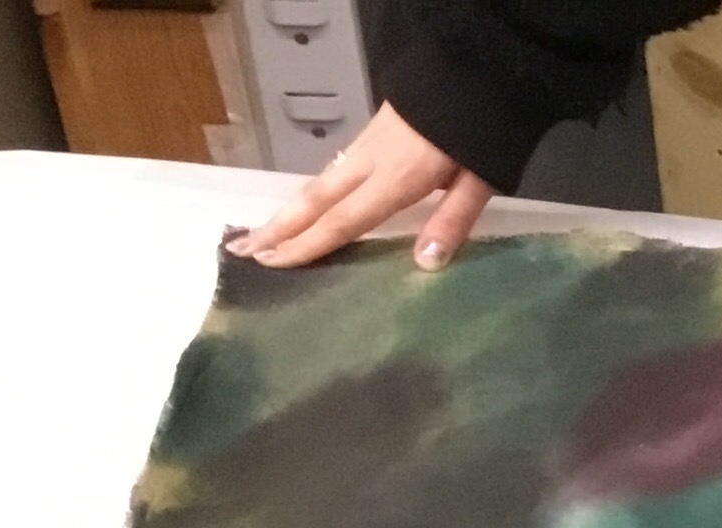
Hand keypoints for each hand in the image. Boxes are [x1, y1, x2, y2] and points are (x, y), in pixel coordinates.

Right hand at [229, 105, 492, 271]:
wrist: (470, 71)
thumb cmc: (479, 131)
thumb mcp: (478, 181)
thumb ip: (452, 220)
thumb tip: (425, 262)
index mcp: (395, 178)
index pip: (343, 219)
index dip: (307, 244)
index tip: (273, 262)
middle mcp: (371, 162)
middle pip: (316, 199)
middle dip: (279, 227)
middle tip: (241, 250)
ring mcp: (367, 146)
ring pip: (319, 183)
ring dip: (289, 211)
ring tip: (263, 234)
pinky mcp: (371, 135)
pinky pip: (333, 171)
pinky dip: (312, 194)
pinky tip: (306, 206)